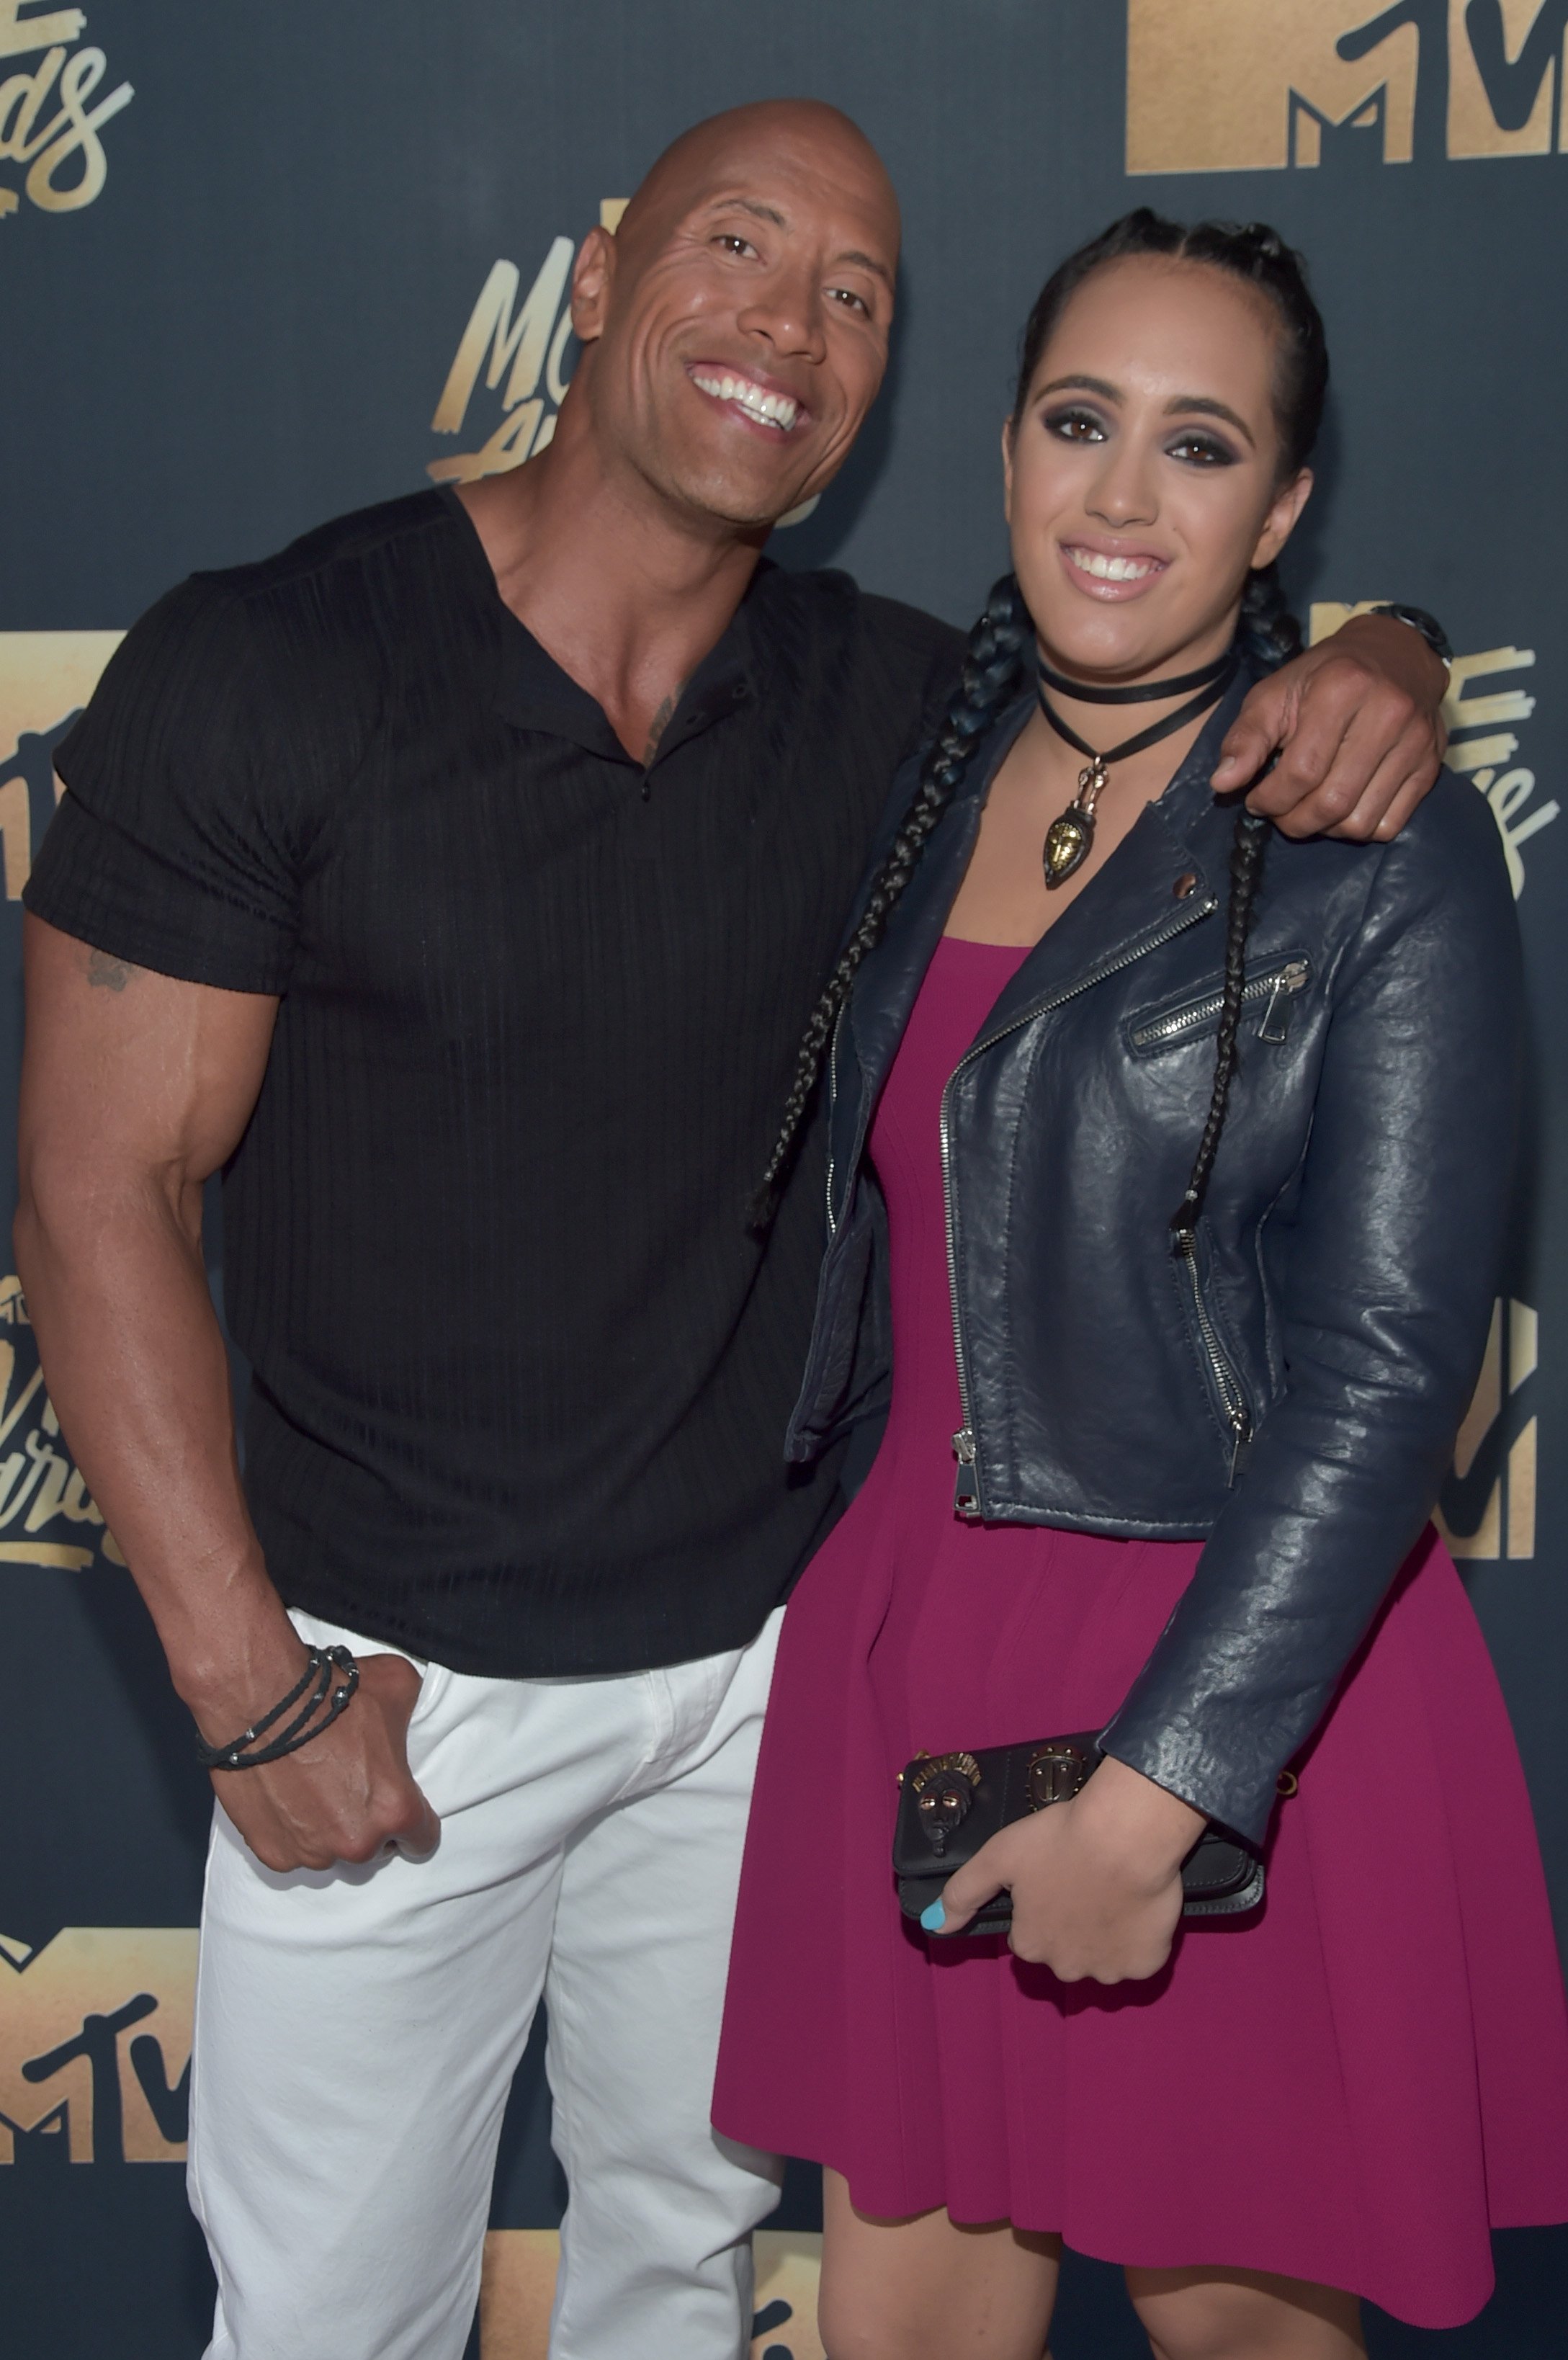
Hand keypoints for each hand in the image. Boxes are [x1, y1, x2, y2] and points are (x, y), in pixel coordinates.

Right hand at [194, 1648, 440, 1872]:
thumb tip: (406, 1720)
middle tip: (347, 1784)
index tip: (398, 1805)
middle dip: (365, 1821)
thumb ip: (411, 1717)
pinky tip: (285, 1795)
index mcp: (395, 1810)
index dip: (413, 1820)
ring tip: (312, 1787)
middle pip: (372, 1846)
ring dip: (326, 1828)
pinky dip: (289, 1830)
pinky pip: (290, 1850)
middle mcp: (356, 1842)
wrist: (261, 1701)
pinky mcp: (274, 1852)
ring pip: (329, 1850)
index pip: (422, 1839)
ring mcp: (312, 1852)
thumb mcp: (398, 1686)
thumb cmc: (328, 1695)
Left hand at [928, 1754, 1204, 1983]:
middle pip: (1064, 1950)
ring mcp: (1108, 1970)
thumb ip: (962, 1893)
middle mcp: (1064, 1968)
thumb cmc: (1060, 1840)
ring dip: (1105, 1934)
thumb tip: (933, 1925)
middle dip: (1070, 1924)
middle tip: (1082, 1882)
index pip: (1026, 1936)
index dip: (1038, 1907)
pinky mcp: (1146, 1964)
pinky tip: (1137, 1905)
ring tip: (1111, 1890)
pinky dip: (1140, 1938)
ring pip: (1102, 1956)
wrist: (1126, 1835)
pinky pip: (1140, 1957)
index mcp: (1028, 1944)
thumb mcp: (998, 1856)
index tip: (1052, 1879)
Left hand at [1212, 613, 1448, 842]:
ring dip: (1324, 829)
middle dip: (1293, 821)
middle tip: (1280, 812)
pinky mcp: (1431, 765)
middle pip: (1332, 802)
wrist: (1396, 655)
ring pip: (1360, 822)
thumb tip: (1222, 783)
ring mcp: (1416, 742)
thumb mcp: (1276, 693)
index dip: (1269, 799)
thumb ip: (1246, 737)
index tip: (1255, 798)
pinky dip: (1358, 828)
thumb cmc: (1325, 676)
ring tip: (1309, 808)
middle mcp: (1388, 714)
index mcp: (1343, 688)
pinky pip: (1390, 825)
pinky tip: (1343, 807)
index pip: (1300, 772)